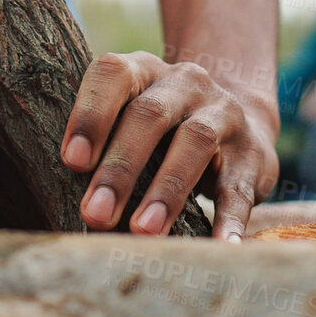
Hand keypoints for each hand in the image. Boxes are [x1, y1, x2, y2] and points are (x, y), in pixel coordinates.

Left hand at [61, 52, 279, 240]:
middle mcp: (184, 83)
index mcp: (143, 70)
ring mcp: (223, 113)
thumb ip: (100, 144)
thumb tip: (62, 204)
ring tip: (142, 231)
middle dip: (120, 168)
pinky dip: (228, 219)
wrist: (240, 120)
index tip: (72, 161)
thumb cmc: (160, 129)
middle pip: (150, 116)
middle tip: (95, 214)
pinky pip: (239, 186)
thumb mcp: (131, 117)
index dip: (91, 115)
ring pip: (195, 142)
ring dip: (166, 190)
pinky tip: (219, 247)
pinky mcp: (253, 153)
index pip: (113, 75)